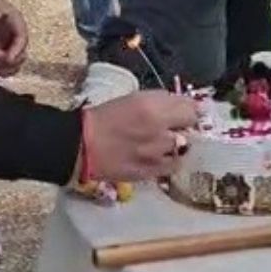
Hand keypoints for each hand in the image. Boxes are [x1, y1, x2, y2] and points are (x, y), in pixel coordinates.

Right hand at [81, 91, 199, 182]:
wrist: (80, 147)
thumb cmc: (101, 119)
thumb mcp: (130, 100)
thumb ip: (157, 102)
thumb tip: (178, 104)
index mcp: (150, 106)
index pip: (188, 104)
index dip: (186, 107)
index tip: (182, 110)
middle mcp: (158, 128)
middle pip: (190, 123)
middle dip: (184, 123)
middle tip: (173, 125)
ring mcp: (158, 153)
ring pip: (184, 146)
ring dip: (176, 143)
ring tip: (160, 142)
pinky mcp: (153, 171)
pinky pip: (174, 165)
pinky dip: (169, 160)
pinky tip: (157, 156)